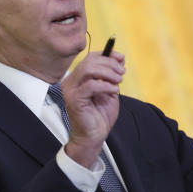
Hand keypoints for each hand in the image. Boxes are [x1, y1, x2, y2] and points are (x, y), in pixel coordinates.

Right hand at [61, 51, 124, 167]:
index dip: (107, 55)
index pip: (90, 57)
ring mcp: (70, 90)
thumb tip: (119, 58)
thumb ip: (112, 75)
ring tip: (118, 81)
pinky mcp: (74, 99)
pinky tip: (113, 91)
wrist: (94, 136)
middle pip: (89, 61)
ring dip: (108, 73)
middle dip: (109, 64)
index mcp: (78, 78)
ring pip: (88, 69)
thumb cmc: (100, 115)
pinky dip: (105, 86)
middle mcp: (71, 81)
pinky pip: (91, 85)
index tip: (121, 59)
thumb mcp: (109, 90)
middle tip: (122, 72)